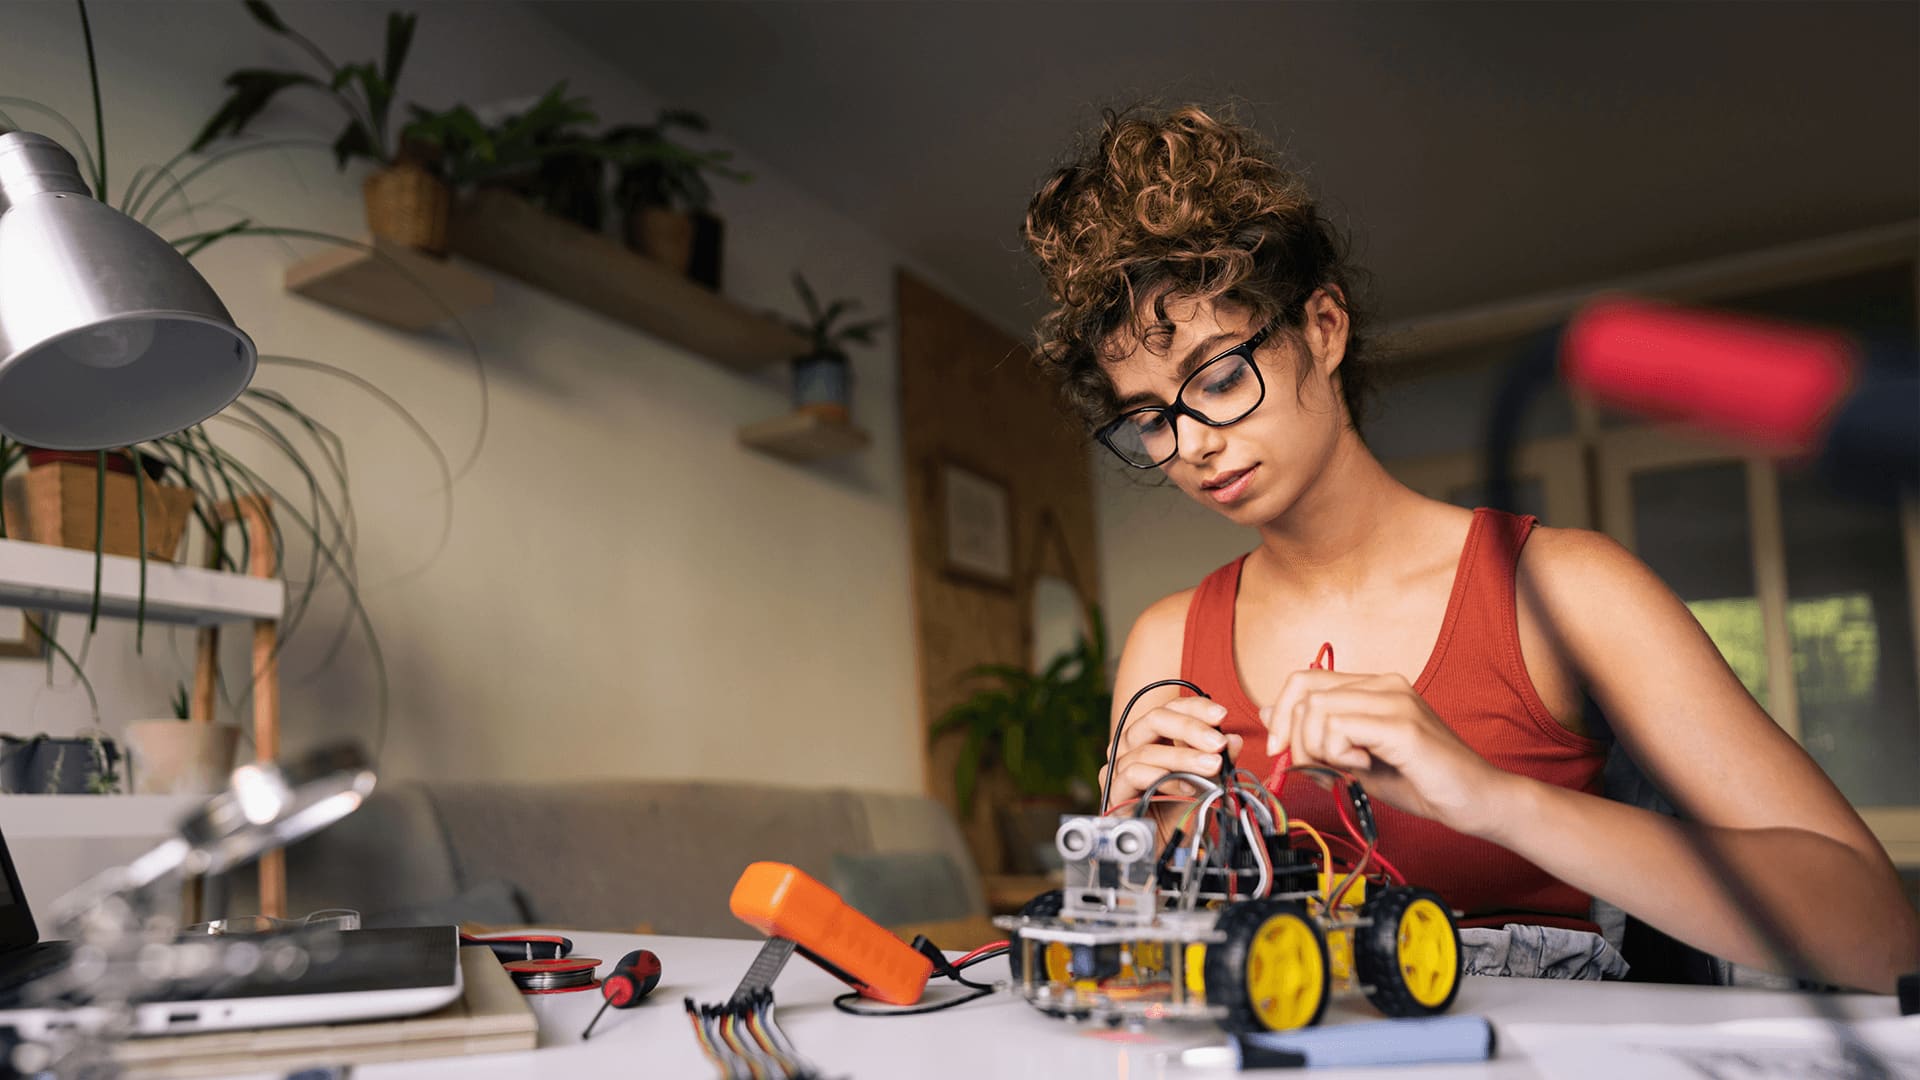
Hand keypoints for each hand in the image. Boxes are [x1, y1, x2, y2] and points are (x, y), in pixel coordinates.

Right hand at [1100, 697, 1244, 810]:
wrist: (1164, 850)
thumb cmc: (1181, 811)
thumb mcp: (1208, 783)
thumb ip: (1219, 760)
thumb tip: (1235, 739)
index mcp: (1153, 735)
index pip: (1171, 708)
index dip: (1196, 708)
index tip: (1222, 716)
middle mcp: (1132, 744)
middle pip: (1155, 719)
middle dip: (1191, 728)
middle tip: (1219, 744)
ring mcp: (1119, 766)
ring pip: (1148, 749)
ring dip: (1184, 758)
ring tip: (1213, 767)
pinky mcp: (1114, 790)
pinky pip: (1135, 774)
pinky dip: (1164, 778)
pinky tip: (1187, 788)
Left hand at [1261, 670, 1511, 835]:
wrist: (1477, 801)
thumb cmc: (1422, 782)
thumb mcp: (1353, 762)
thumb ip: (1315, 738)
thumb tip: (1269, 716)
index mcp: (1373, 687)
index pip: (1302, 679)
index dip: (1281, 715)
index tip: (1281, 751)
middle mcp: (1384, 683)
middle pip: (1303, 692)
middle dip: (1296, 739)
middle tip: (1318, 768)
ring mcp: (1395, 699)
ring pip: (1317, 710)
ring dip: (1319, 749)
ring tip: (1351, 767)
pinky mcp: (1402, 724)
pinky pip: (1340, 729)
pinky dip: (1339, 755)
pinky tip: (1366, 767)